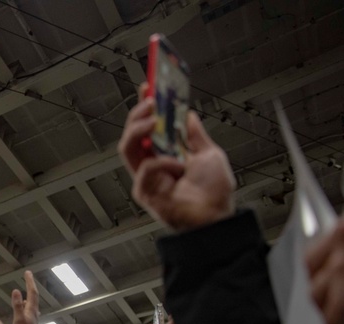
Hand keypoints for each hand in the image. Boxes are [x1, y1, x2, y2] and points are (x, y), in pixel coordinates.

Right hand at [11, 271, 42, 323]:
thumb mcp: (18, 319)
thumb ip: (17, 305)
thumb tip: (16, 290)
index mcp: (31, 310)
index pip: (32, 292)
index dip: (29, 281)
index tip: (27, 272)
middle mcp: (34, 312)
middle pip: (33, 296)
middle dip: (30, 285)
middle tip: (27, 277)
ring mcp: (32, 318)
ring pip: (32, 303)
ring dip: (29, 294)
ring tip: (26, 289)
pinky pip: (28, 310)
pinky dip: (25, 304)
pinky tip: (23, 307)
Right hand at [118, 86, 235, 229]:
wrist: (215, 218)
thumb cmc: (212, 193)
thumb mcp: (209, 154)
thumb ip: (195, 136)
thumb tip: (188, 115)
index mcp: (165, 153)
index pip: (148, 126)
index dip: (146, 106)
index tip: (149, 85)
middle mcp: (152, 163)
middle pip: (133, 133)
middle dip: (138, 113)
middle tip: (150, 99)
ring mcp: (146, 177)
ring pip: (127, 147)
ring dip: (138, 128)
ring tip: (154, 118)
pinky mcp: (145, 191)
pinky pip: (146, 169)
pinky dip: (162, 162)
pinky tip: (178, 167)